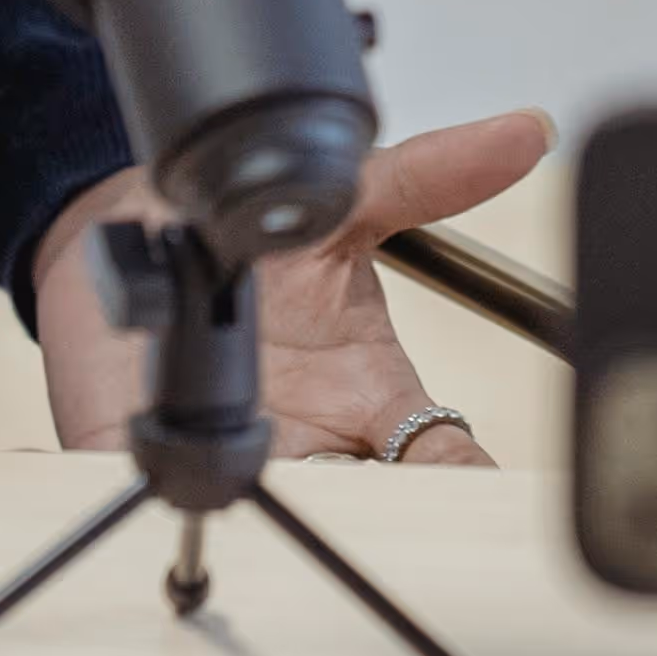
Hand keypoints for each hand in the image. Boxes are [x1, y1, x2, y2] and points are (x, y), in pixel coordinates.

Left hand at [33, 110, 552, 463]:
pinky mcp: (167, 472)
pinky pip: (192, 508)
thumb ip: (428, 176)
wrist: (130, 234)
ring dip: (304, 509)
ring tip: (297, 470)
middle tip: (374, 483)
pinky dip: (202, 497)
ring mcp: (248, 465)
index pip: (446, 461)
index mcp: (373, 396)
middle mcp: (320, 445)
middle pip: (380, 513)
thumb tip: (526, 131)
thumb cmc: (246, 233)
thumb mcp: (341, 203)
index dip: (461, 477)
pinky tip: (211, 475)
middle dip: (387, 512)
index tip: (465, 473)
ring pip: (296, 523)